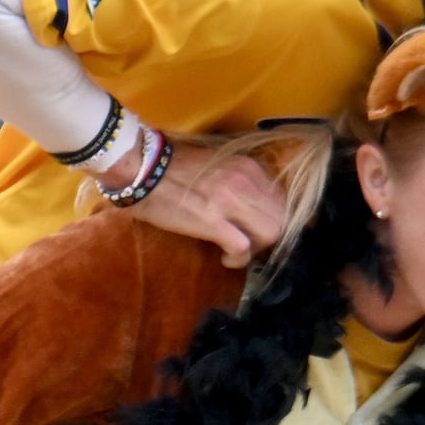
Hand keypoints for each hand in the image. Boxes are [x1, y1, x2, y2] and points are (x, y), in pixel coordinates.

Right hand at [108, 138, 286, 265]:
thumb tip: (250, 203)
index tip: (256, 229)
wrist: (142, 169)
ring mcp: (231, 201)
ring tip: (237, 251)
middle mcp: (246, 181)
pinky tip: (226, 259)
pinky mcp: (213, 222)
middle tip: (249, 243)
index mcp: (248, 167)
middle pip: (281, 218)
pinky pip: (242, 248)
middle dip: (268, 237)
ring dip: (256, 248)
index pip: (281, 199)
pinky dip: (238, 259)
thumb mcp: (217, 164)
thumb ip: (238, 180)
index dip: (272, 219)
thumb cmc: (173, 168)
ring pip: (270, 233)